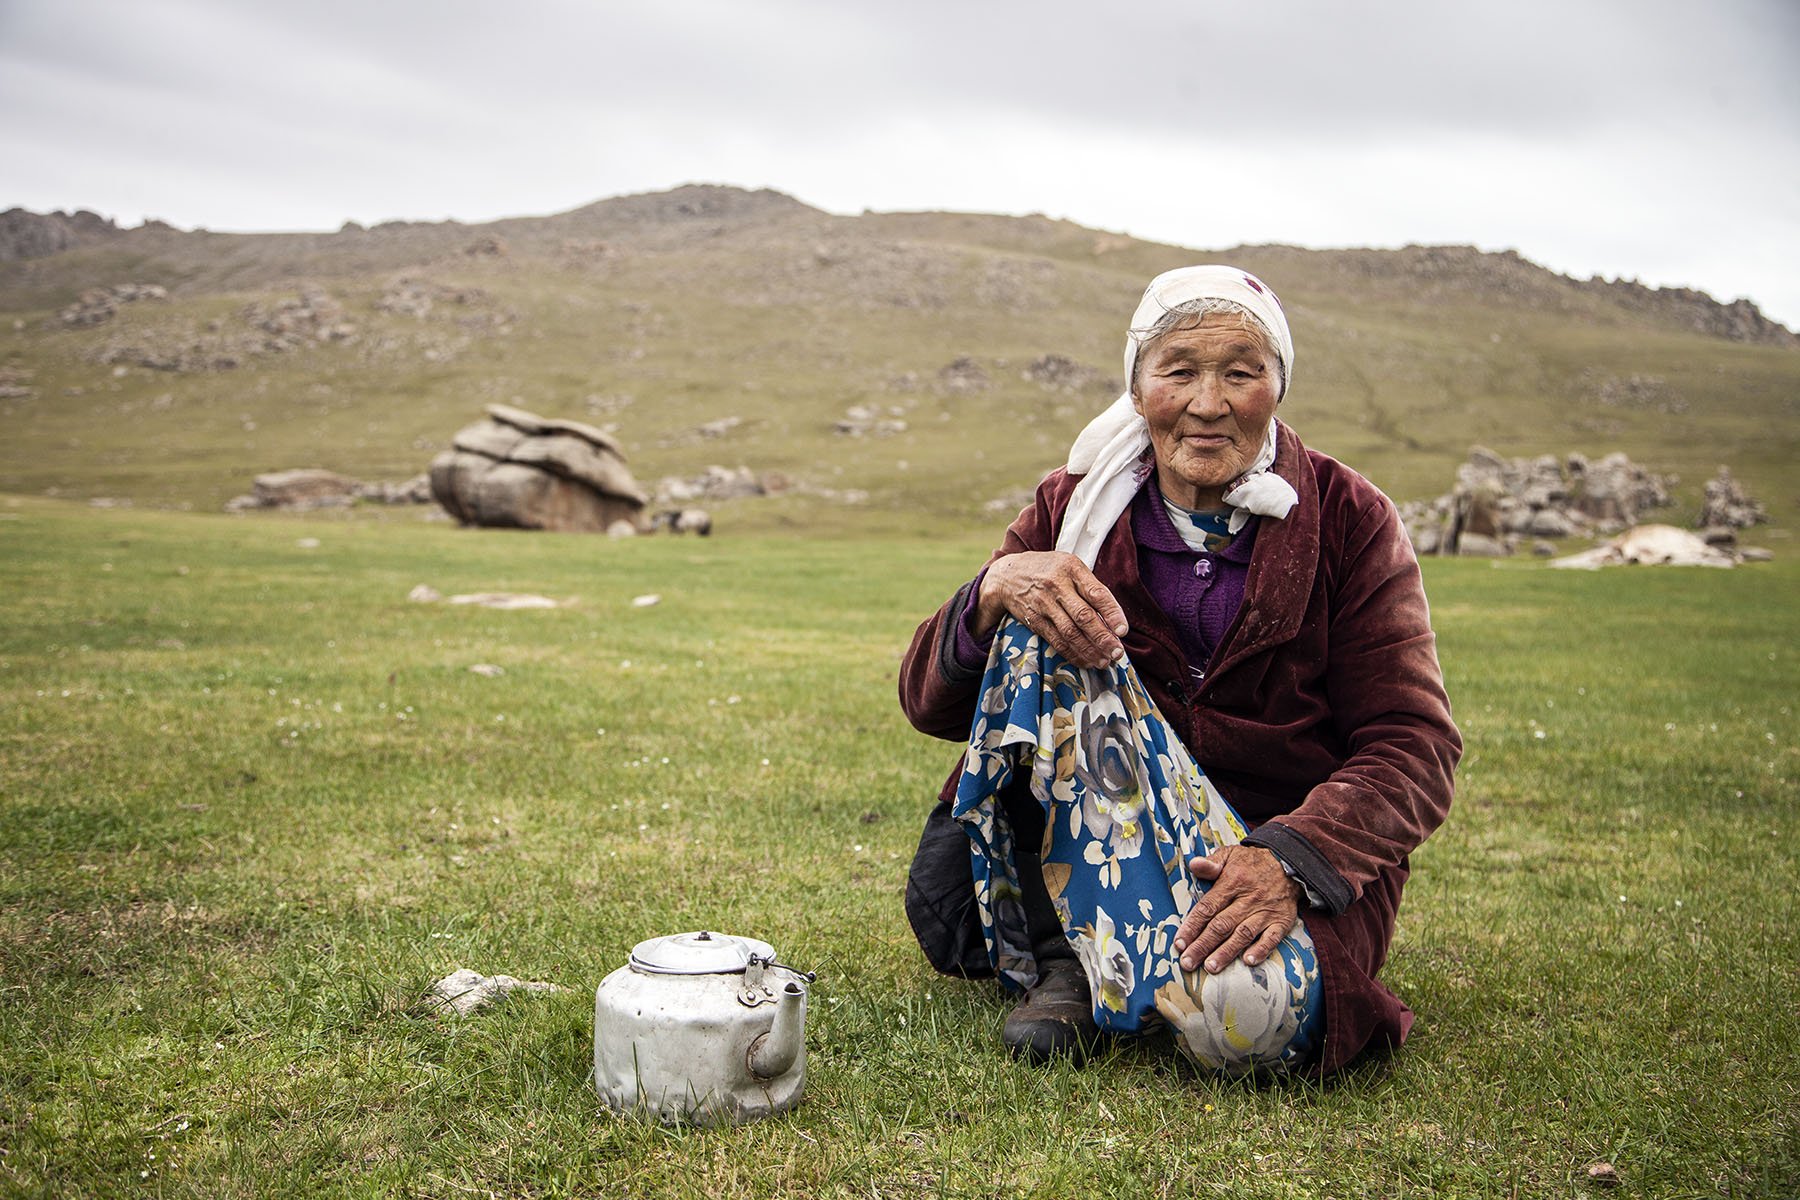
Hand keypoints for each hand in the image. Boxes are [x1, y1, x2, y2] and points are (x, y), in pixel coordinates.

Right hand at [974, 551, 1128, 668]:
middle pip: (1083, 616)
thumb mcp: (1070, 566)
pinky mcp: (1034, 620)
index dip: (1112, 613)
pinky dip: (1072, 654)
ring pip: (1070, 632)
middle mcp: (1056, 586)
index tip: (1122, 630)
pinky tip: (1086, 661)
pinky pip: (1056, 640)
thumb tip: (1113, 619)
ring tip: (1104, 661)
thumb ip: (1090, 586)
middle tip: (1117, 652)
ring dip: (1089, 650)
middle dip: (1102, 637)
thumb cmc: (1048, 570)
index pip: (1096, 593)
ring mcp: (1043, 604)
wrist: (1007, 575)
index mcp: (1071, 568)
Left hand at [1172, 846, 1300, 973]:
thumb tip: (1194, 864)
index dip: (1192, 926)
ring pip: (1243, 934)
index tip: (1180, 943)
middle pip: (1222, 925)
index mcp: (1232, 883)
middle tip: (1188, 962)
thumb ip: (1211, 863)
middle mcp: (1248, 899)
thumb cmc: (1252, 863)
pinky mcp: (1282, 921)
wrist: (1288, 863)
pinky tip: (1248, 961)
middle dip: (1203, 945)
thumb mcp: (1230, 854)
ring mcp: (1265, 912)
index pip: (1208, 907)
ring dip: (1226, 952)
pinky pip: (1272, 938)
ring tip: (1211, 967)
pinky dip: (1260, 950)